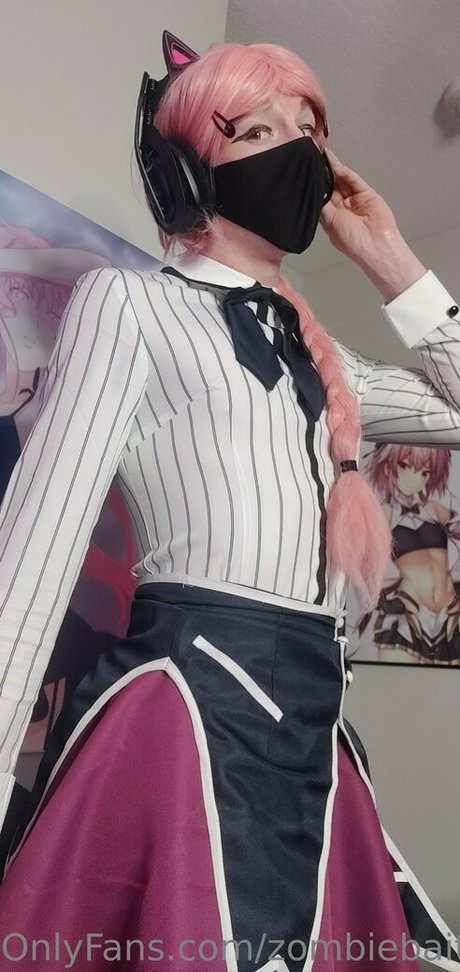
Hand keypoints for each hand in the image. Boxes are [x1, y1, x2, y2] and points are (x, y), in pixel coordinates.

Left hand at [320, 149, 401, 265]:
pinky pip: (355, 181)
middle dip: (324, 172)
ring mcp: (356, 201)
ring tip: (324, 156)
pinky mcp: (368, 195)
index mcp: (333, 218)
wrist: (375, 245)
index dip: (316, 184)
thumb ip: (323, 204)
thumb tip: (316, 191)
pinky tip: (338, 167)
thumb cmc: (353, 243)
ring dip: (334, 168)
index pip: (323, 196)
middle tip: (316, 158)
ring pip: (343, 180)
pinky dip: (346, 173)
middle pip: (333, 185)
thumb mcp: (330, 222)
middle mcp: (344, 208)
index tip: (309, 172)